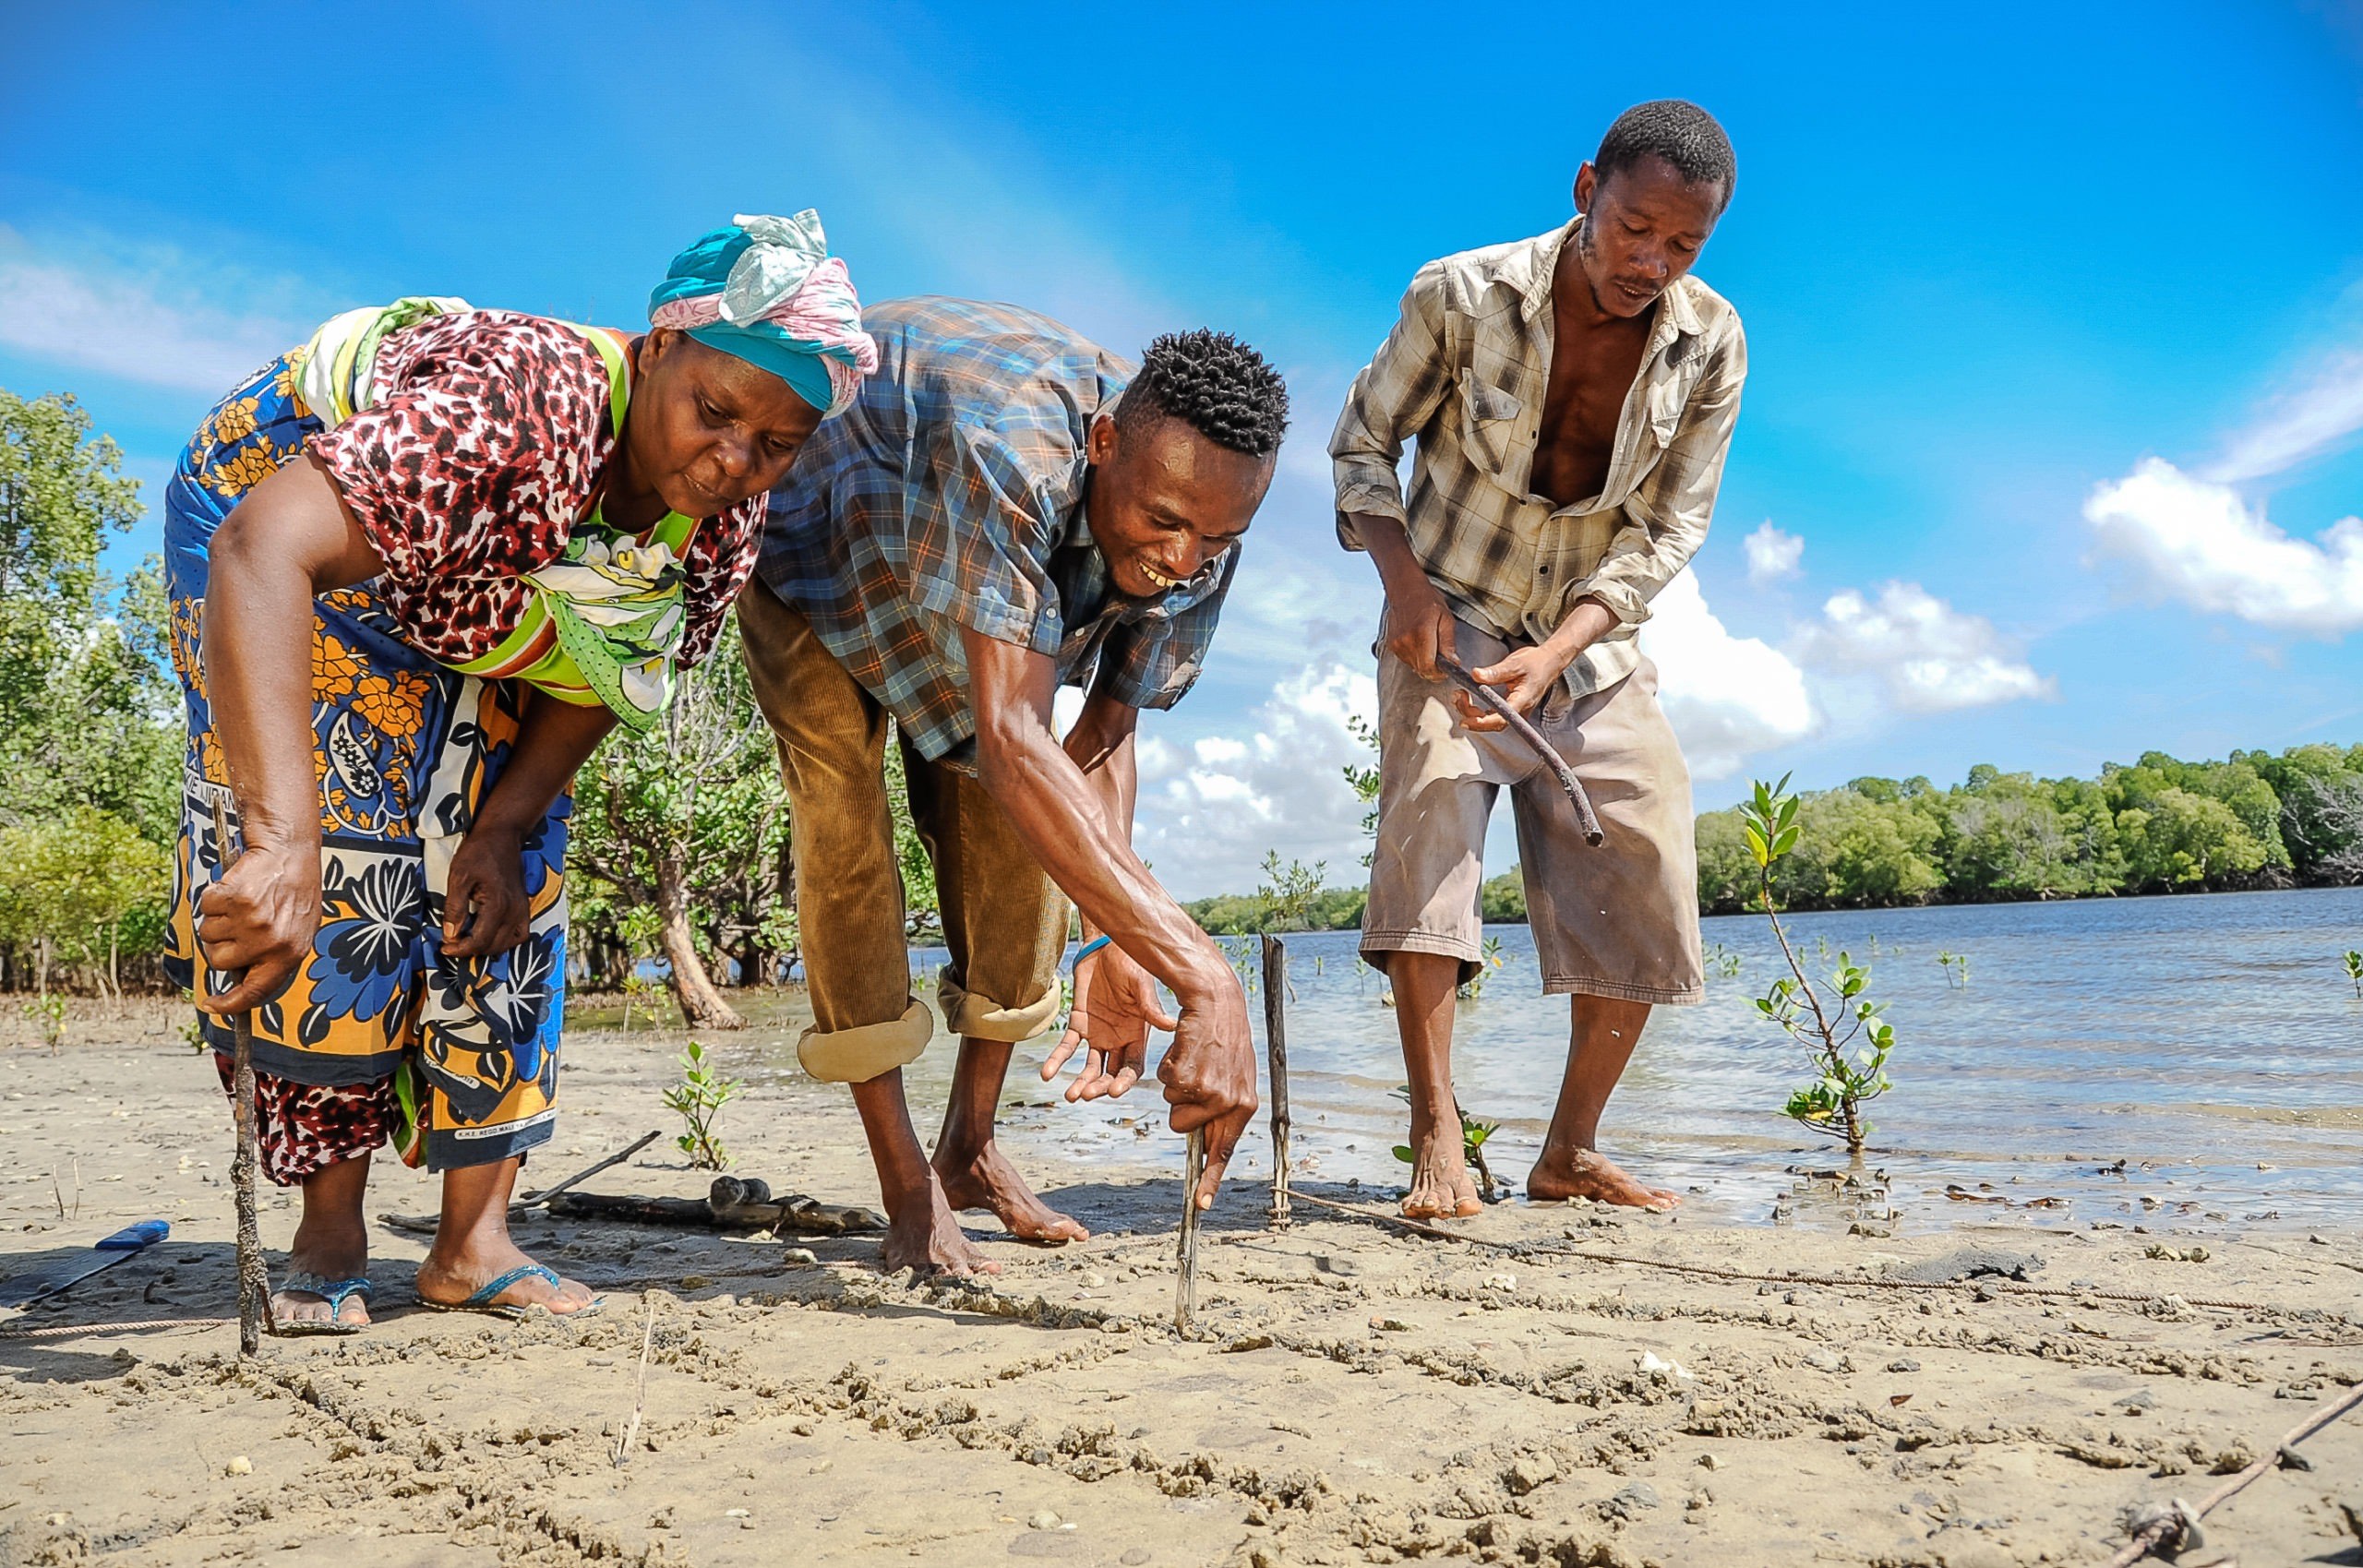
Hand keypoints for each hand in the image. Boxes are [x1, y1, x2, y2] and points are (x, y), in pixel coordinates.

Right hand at [195, 842, 320, 1013]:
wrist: (290, 851)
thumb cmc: (294, 890)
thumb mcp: (297, 929)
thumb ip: (274, 955)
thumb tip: (245, 979)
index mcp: (290, 954)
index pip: (256, 992)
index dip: (231, 1004)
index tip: (213, 1006)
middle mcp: (270, 942)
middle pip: (219, 961)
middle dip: (221, 943)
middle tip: (240, 921)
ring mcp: (251, 922)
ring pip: (208, 934)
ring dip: (218, 918)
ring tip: (243, 902)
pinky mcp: (235, 899)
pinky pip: (205, 908)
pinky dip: (213, 897)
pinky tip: (235, 886)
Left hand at [442, 826, 530, 959]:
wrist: (501, 836)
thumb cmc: (478, 853)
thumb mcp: (458, 877)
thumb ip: (454, 908)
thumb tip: (450, 935)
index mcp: (497, 905)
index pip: (479, 941)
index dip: (460, 949)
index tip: (444, 948)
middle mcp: (514, 911)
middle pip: (493, 946)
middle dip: (471, 950)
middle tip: (452, 944)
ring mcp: (522, 910)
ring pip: (507, 944)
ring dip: (487, 948)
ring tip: (469, 941)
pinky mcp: (524, 907)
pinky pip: (520, 935)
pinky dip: (506, 941)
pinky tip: (491, 936)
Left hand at [1041, 940, 1176, 1100]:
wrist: (1104, 946)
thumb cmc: (1129, 962)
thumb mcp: (1141, 984)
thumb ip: (1150, 1006)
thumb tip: (1171, 1025)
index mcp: (1137, 1034)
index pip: (1133, 1066)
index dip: (1124, 1080)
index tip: (1114, 1091)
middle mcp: (1118, 1039)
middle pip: (1111, 1072)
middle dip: (1100, 1086)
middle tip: (1087, 1094)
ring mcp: (1098, 1034)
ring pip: (1090, 1066)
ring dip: (1081, 1082)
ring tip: (1071, 1095)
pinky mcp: (1078, 1024)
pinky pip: (1067, 1047)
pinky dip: (1057, 1060)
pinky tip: (1047, 1074)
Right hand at [1158, 966, 1259, 1209]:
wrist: (1217, 1002)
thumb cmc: (1223, 1039)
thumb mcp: (1236, 1075)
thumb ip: (1224, 1108)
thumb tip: (1204, 1140)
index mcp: (1244, 1106)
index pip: (1224, 1150)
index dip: (1211, 1179)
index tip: (1202, 1204)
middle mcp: (1228, 1103)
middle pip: (1184, 1129)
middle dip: (1180, 1109)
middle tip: (1195, 1076)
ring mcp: (1207, 1092)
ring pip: (1172, 1108)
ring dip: (1175, 1086)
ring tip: (1193, 1060)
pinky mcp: (1186, 1079)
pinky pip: (1164, 1086)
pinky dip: (1168, 1069)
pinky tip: (1185, 1051)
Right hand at [1380, 581, 1456, 682]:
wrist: (1405, 590)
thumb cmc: (1428, 601)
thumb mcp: (1446, 619)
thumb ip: (1448, 644)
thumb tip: (1453, 663)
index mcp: (1421, 634)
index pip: (1428, 668)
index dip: (1439, 673)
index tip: (1446, 669)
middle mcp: (1406, 642)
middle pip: (1421, 670)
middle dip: (1433, 669)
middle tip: (1441, 657)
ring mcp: (1397, 644)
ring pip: (1414, 667)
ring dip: (1424, 662)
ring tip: (1429, 644)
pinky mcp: (1392, 645)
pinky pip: (1407, 660)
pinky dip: (1415, 657)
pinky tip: (1419, 642)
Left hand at [1454, 643, 1573, 731]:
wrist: (1549, 662)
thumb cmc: (1536, 662)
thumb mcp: (1515, 663)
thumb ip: (1495, 672)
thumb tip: (1475, 675)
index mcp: (1522, 701)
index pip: (1501, 719)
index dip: (1481, 723)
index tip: (1465, 719)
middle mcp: (1520, 710)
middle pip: (1493, 723)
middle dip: (1472, 716)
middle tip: (1458, 698)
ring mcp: (1516, 710)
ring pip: (1492, 720)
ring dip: (1473, 713)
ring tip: (1460, 696)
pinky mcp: (1512, 707)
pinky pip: (1493, 715)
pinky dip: (1479, 709)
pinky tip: (1469, 699)